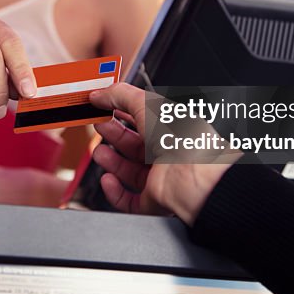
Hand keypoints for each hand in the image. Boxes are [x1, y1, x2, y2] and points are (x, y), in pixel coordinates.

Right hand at [89, 83, 234, 224]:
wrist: (195, 176)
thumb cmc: (185, 139)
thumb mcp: (147, 104)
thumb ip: (120, 95)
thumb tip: (99, 94)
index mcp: (173, 127)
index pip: (144, 118)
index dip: (122, 111)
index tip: (104, 106)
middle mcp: (169, 152)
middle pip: (135, 144)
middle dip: (114, 135)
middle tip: (97, 126)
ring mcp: (162, 177)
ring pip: (130, 171)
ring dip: (111, 161)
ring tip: (99, 152)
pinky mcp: (154, 200)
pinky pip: (129, 198)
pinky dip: (114, 190)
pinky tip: (108, 179)